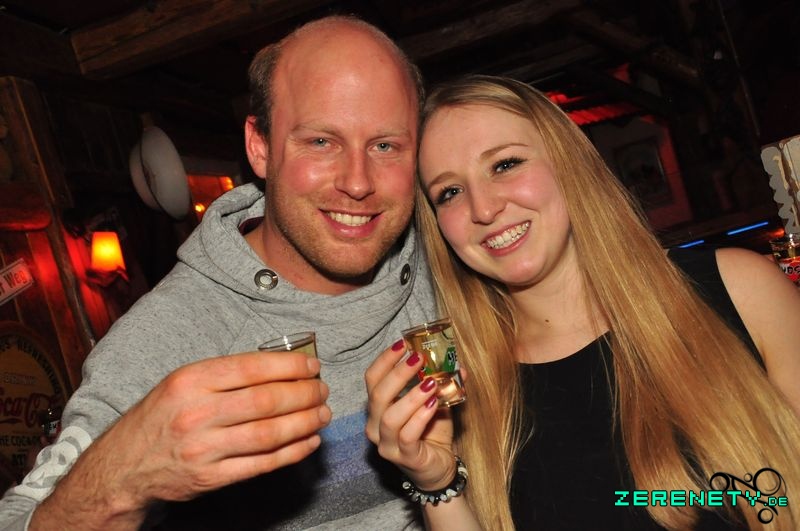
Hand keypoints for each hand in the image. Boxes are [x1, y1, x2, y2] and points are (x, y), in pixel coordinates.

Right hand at [32, 351, 329, 529]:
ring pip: (269, 434)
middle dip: (304, 394)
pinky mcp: (211, 479)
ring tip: (322, 414)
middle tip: (322, 390)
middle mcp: (196, 412)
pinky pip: (262, 465)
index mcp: (191, 380)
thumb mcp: (182, 382)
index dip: (290, 367)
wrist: (123, 467)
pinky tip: (309, 441)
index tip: (312, 366)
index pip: (252, 368)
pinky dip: (292, 452)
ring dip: (305, 423)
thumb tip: (281, 366)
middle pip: (266, 401)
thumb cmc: (161, 417)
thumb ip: (225, 374)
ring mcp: (204, 449)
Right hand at [365, 340, 456, 490]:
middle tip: (417, 358)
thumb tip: (459, 365)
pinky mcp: (404, 457)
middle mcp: (375, 425)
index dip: (385, 360)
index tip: (403, 344)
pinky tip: (434, 404)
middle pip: (377, 395)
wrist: (438, 468)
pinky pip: (407, 435)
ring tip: (431, 382)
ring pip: (390, 417)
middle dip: (397, 373)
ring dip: (411, 396)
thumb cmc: (431, 432)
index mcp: (378, 408)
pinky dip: (420, 417)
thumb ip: (442, 384)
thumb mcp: (436, 402)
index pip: (372, 379)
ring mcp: (387, 444)